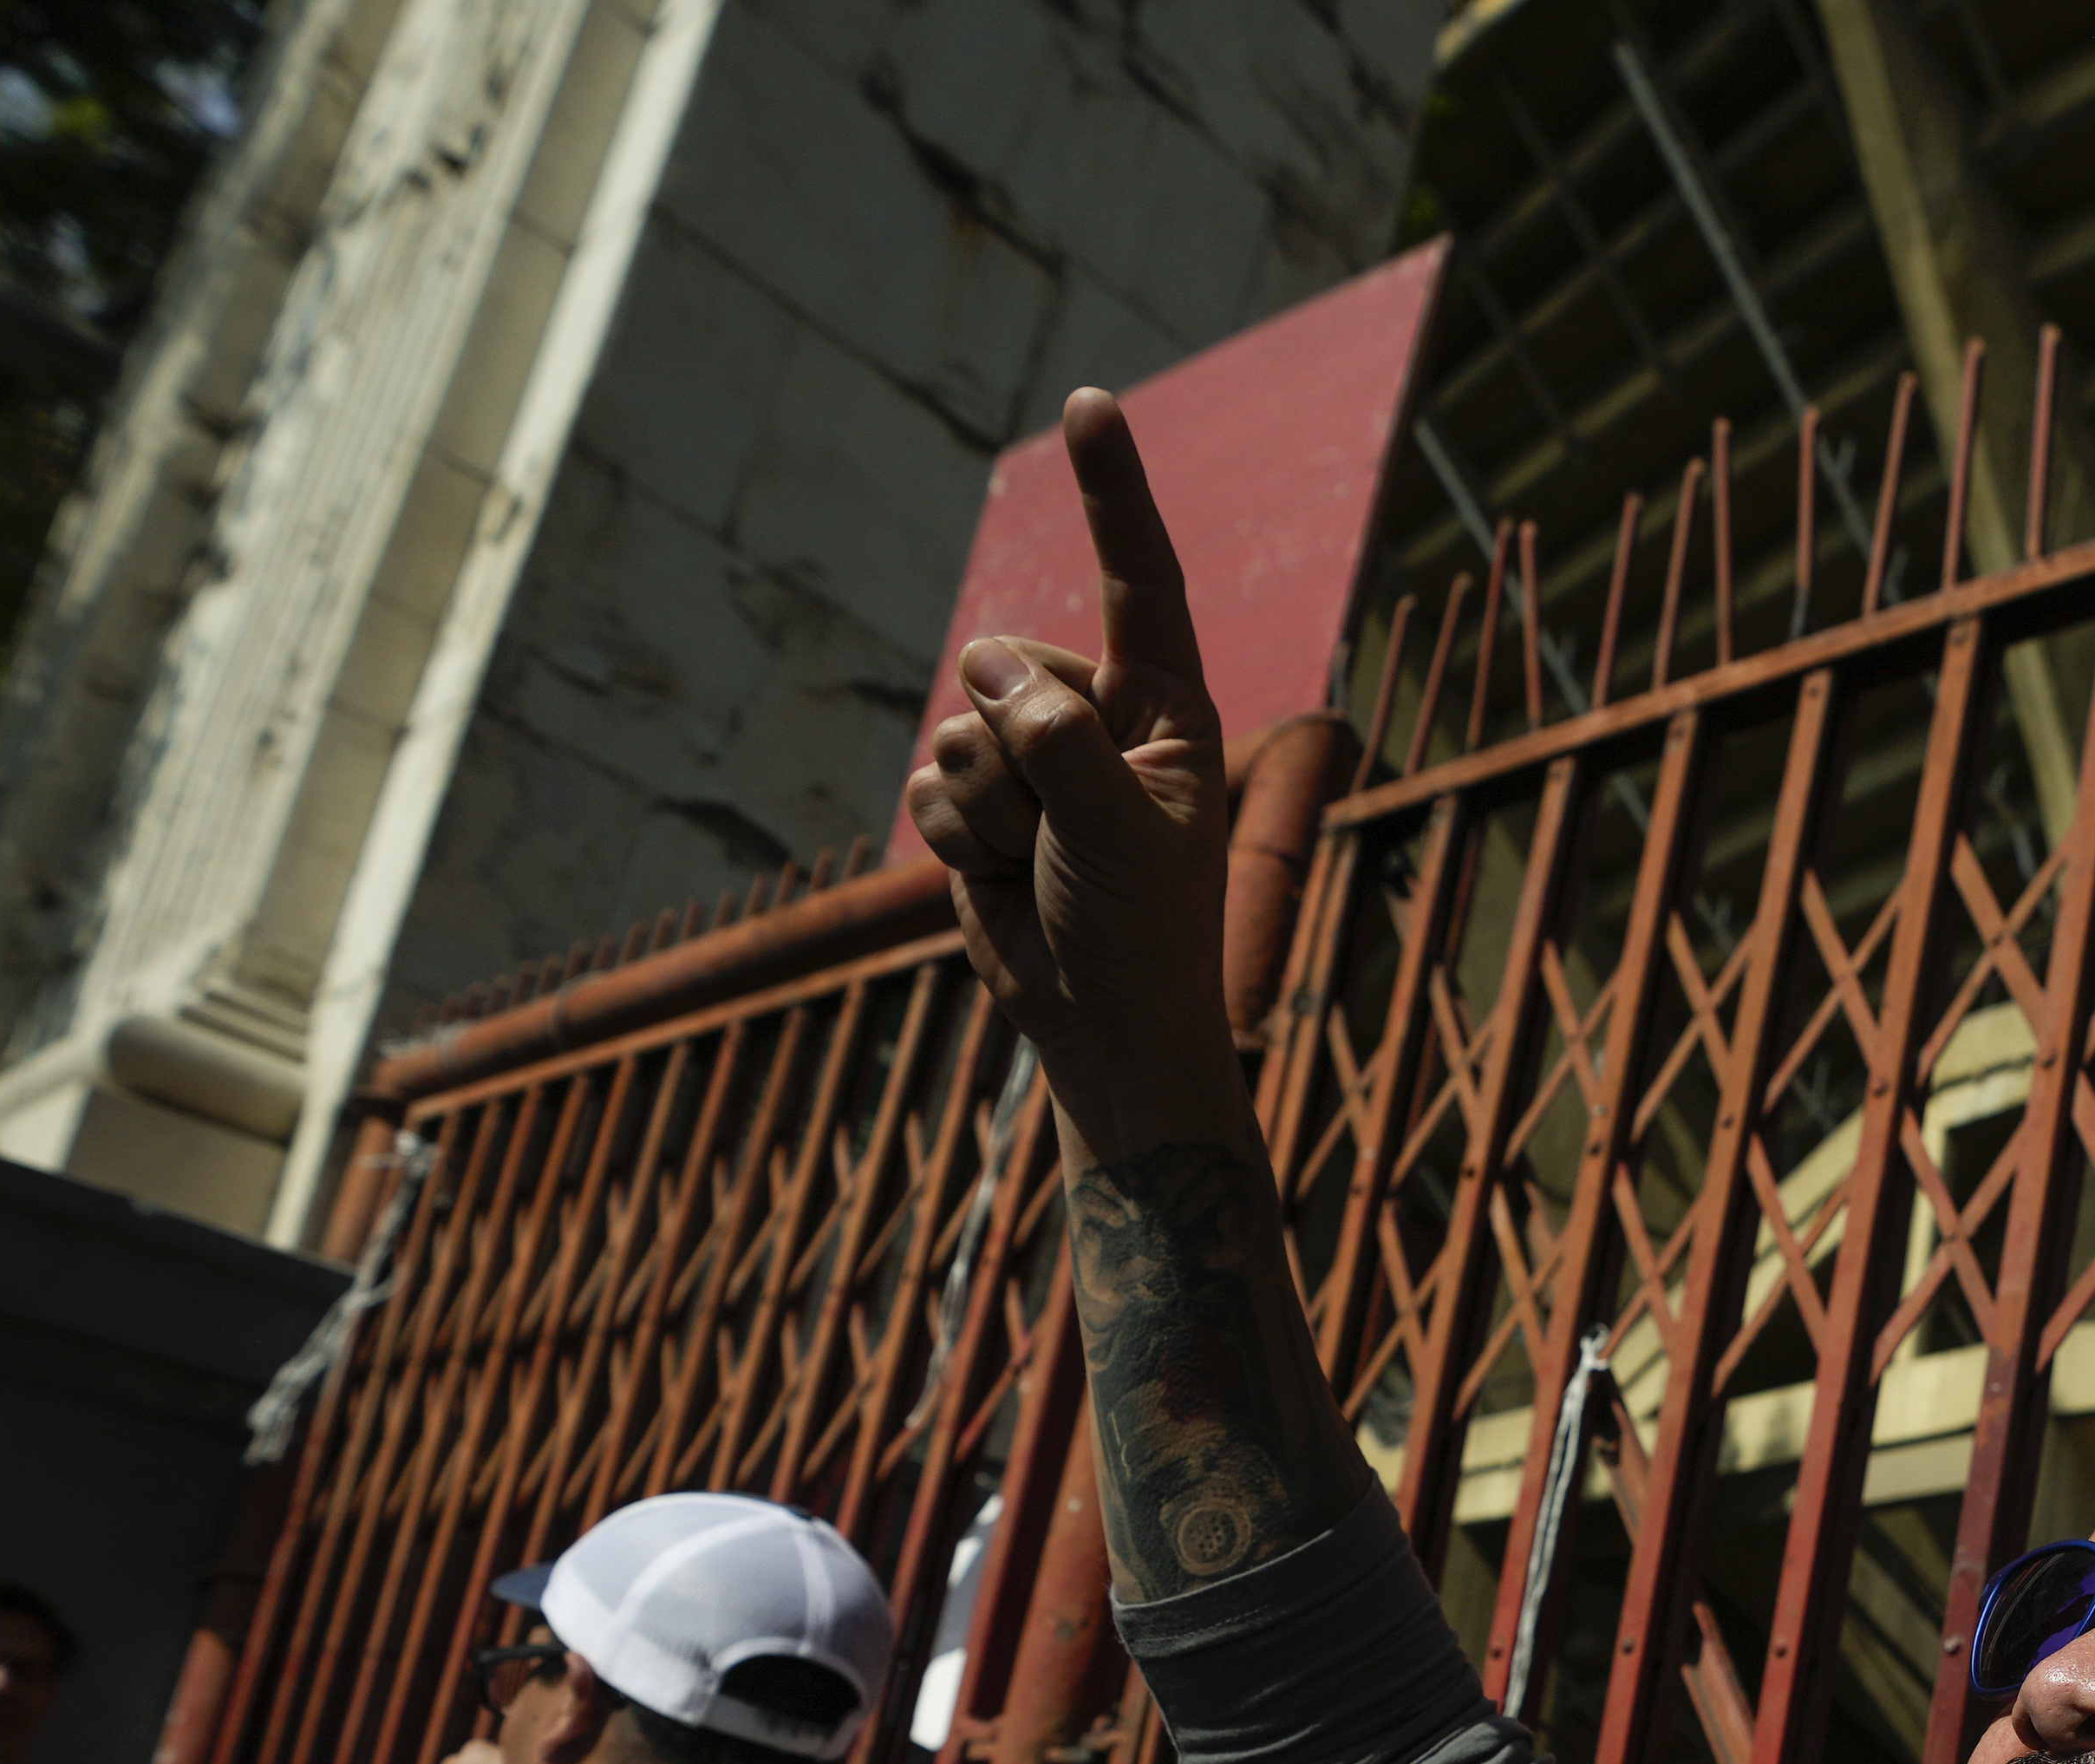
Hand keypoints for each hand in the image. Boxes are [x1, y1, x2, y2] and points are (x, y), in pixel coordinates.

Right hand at [903, 391, 1236, 1127]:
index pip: (1140, 579)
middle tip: (1066, 836)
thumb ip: (1057, 737)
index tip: (1090, 403)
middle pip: (1007, 666)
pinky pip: (927, 784)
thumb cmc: (1142, 932)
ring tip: (1042, 864)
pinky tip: (1000, 877)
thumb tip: (985, 667)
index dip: (1112, 492)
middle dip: (1018, 754)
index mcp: (1167, 707)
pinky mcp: (976, 804)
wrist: (1106, 1029)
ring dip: (988, 809)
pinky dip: (952, 838)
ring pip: (960, 729)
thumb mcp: (1117, 825)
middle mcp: (1098, 716)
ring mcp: (1033, 759)